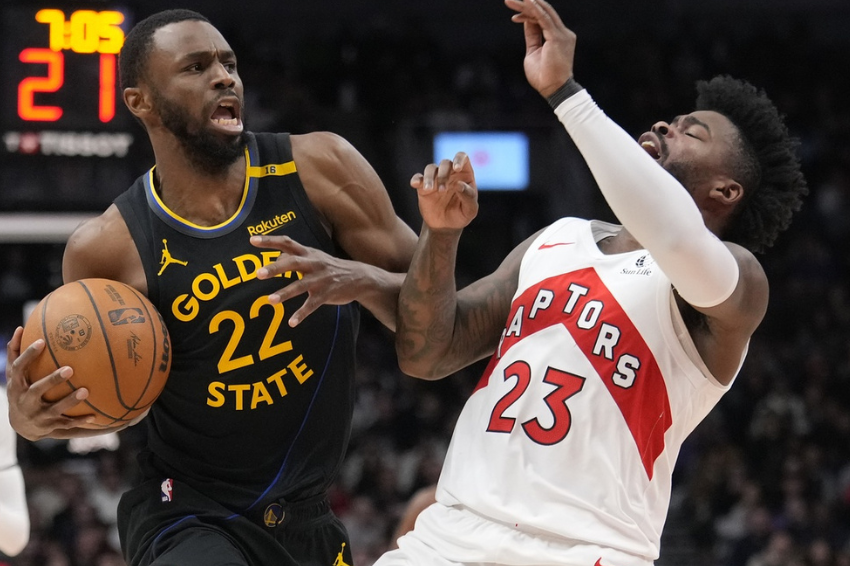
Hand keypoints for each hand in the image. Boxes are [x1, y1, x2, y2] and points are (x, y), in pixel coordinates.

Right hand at [5, 327, 94, 440]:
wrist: (21, 425)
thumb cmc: (21, 390)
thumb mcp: (15, 375)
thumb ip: (16, 353)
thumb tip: (21, 327)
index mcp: (17, 385)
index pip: (19, 368)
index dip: (28, 355)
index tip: (42, 341)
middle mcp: (25, 401)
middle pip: (37, 390)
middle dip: (52, 380)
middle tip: (70, 369)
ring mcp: (37, 415)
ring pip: (54, 409)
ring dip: (69, 401)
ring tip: (85, 391)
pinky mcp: (49, 427)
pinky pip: (66, 424)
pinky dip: (80, 421)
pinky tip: (95, 416)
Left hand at [251, 236, 367, 326]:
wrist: (359, 277)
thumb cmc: (330, 267)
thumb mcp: (314, 257)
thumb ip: (295, 256)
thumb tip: (275, 258)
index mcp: (308, 253)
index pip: (287, 242)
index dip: (270, 241)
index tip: (252, 240)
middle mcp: (313, 263)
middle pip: (293, 262)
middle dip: (276, 268)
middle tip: (258, 273)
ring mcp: (320, 279)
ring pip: (300, 286)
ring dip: (285, 293)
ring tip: (270, 301)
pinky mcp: (327, 294)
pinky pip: (312, 305)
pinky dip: (301, 314)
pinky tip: (291, 323)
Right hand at [410, 152, 477, 231]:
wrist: (445, 226)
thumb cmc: (461, 215)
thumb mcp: (470, 210)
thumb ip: (468, 197)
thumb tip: (459, 185)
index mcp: (464, 174)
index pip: (462, 157)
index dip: (459, 159)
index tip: (457, 168)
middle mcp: (449, 173)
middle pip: (445, 163)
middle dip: (443, 174)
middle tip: (443, 190)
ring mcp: (435, 178)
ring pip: (430, 168)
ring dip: (430, 177)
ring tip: (430, 189)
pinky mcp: (423, 186)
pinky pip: (418, 178)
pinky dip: (416, 179)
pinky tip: (415, 184)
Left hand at [505, 0, 575, 97]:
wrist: (553, 89)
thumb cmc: (543, 77)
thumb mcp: (533, 52)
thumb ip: (532, 37)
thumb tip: (526, 21)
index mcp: (558, 37)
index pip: (542, 19)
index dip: (528, 14)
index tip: (513, 17)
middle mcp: (563, 33)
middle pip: (543, 13)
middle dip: (525, 4)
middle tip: (509, 0)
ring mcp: (562, 34)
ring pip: (542, 13)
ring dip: (526, 4)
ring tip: (510, 0)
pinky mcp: (558, 37)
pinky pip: (544, 18)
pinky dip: (534, 9)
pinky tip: (526, 1)